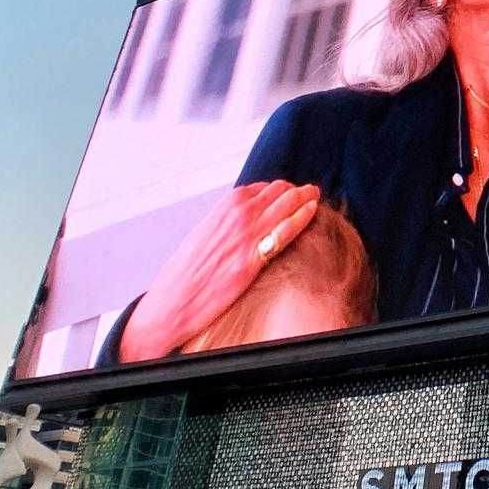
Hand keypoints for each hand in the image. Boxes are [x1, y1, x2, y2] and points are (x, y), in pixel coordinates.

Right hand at [116, 180, 320, 362]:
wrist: (173, 300)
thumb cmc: (186, 270)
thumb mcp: (205, 232)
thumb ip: (228, 220)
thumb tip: (248, 216)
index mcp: (224, 206)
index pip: (263, 187)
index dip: (280, 190)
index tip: (288, 193)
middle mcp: (237, 215)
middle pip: (280, 191)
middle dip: (297, 190)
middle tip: (309, 192)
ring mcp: (248, 235)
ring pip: (288, 203)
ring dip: (305, 197)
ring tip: (314, 197)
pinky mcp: (254, 259)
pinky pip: (287, 229)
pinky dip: (303, 216)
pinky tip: (313, 211)